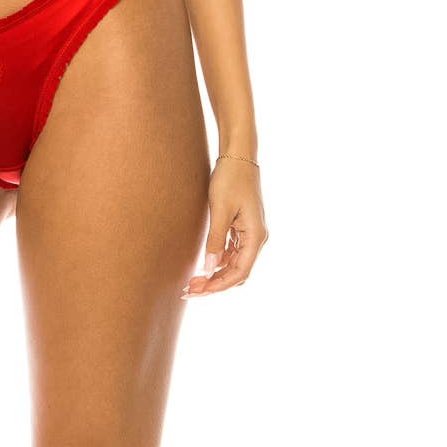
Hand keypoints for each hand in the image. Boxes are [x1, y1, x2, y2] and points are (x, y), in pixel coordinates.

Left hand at [182, 156, 268, 297]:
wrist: (238, 155)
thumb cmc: (230, 179)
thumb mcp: (220, 210)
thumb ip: (215, 241)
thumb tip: (208, 268)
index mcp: (256, 236)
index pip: (240, 272)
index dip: (219, 285)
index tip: (198, 291)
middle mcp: (257, 238)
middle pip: (237, 272)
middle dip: (215, 284)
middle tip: (189, 290)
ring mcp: (250, 234)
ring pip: (234, 265)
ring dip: (215, 274)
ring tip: (192, 281)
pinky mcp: (242, 228)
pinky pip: (232, 253)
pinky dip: (217, 262)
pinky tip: (202, 266)